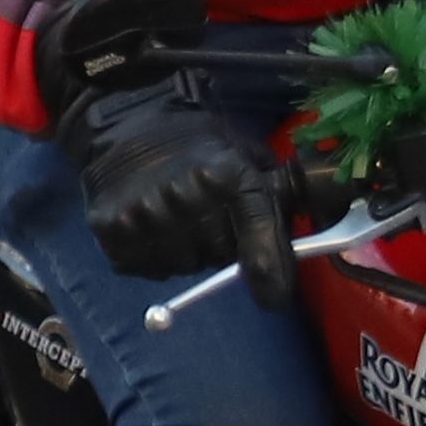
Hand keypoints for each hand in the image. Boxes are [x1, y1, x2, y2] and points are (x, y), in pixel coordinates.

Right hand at [41, 0, 294, 304]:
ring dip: (189, 252)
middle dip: (224, 245)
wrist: (123, 128)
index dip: (270, 270)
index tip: (274, 297)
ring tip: (177, 219)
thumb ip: (273, 193)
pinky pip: (149, 267)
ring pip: (185, 265)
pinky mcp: (113, 232)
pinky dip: (155, 256)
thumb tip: (312, 231)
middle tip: (210, 218)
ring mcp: (145, 216)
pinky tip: (153, 227)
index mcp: (226, 174)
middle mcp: (185, 197)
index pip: (258, 233)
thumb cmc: (194, 142)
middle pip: (221, 255)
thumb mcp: (244, 154)